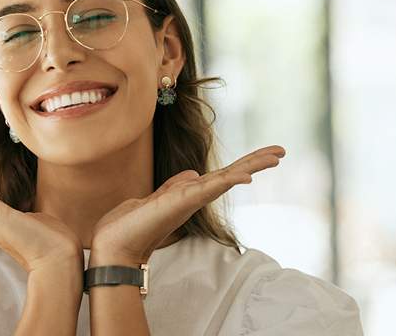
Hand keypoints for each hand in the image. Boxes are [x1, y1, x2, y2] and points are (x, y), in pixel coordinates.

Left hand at [89, 145, 285, 265]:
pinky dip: (229, 181)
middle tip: (282, 151)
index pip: (223, 174)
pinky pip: (210, 188)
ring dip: (251, 166)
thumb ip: (175, 186)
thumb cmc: (130, 225)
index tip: (267, 154)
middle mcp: (194, 197)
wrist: (113, 245)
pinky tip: (246, 176)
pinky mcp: (182, 202)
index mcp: (190, 194)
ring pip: (226, 178)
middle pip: (231, 175)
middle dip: (256, 162)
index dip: (244, 164)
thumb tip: (192, 174)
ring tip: (275, 156)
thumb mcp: (157, 197)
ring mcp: (190, 200)